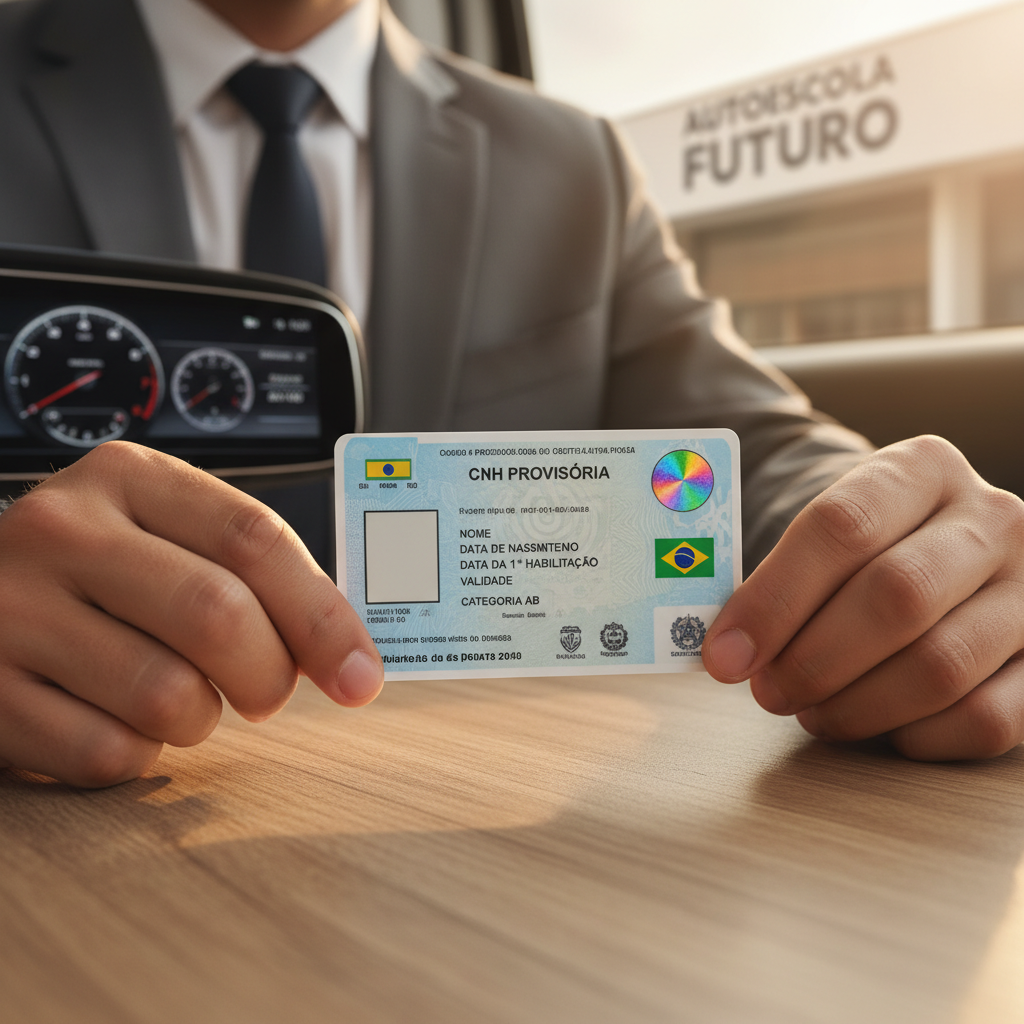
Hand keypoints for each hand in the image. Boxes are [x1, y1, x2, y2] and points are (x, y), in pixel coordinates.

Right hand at [0, 442, 382, 786]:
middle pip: (218, 614)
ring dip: (198, 718)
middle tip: (265, 694)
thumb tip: (348, 653)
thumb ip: (247, 573)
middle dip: (268, 676)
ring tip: (175, 698)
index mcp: (128, 477)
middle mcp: (62, 530)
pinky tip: (114, 718)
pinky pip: (107, 753)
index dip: (323, 616)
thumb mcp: (164, 537)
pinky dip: (135, 755)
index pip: (254, 539)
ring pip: (167, 695)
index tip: (362, 673)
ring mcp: (10, 609)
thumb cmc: (95, 576)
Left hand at [704, 436, 1023, 759]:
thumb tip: (727, 650)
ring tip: (813, 713)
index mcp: (922, 469)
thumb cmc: (869, 554)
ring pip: (940, 664)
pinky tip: (883, 728)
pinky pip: (987, 720)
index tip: (725, 655)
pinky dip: (919, 736)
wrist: (951, 555)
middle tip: (768, 692)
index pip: (840, 525)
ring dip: (857, 704)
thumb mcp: (829, 536)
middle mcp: (992, 518)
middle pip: (895, 594)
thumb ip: (780, 578)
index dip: (773, 598)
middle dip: (813, 658)